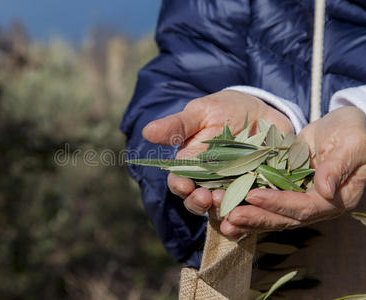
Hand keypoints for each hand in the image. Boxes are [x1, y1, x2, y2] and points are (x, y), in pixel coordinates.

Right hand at [142, 90, 293, 214]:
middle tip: (207, 198)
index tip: (184, 186)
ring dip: (222, 210)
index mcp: (190, 166)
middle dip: (199, 203)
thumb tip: (147, 132)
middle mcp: (209, 183)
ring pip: (223, 209)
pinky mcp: (258, 192)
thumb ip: (177, 126)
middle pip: (198, 202)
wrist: (261, 111)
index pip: (179, 182)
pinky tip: (250, 212)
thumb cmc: (224, 110)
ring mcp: (233, 189)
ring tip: (226, 201)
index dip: (180, 186)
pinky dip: (249, 216)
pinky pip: (252, 209)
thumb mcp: (201, 113)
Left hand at [215, 107, 365, 239]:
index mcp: (335, 199)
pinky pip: (265, 203)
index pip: (304, 208)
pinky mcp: (285, 191)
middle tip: (229, 217)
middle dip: (255, 217)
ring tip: (223, 220)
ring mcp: (298, 199)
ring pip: (271, 215)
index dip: (278, 203)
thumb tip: (325, 190)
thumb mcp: (351, 144)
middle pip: (284, 218)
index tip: (253, 196)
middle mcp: (316, 205)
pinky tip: (225, 210)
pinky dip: (246, 207)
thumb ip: (338, 167)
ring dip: (247, 219)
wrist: (343, 126)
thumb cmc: (354, 132)